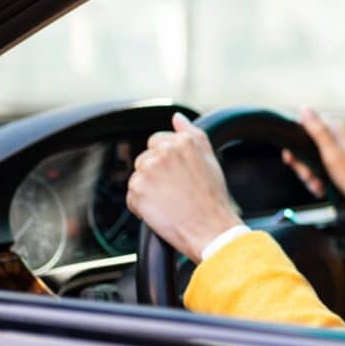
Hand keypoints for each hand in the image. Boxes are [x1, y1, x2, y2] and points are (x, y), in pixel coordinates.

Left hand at [126, 112, 241, 262]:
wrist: (210, 228)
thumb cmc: (212, 198)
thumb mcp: (210, 158)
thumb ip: (192, 132)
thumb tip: (177, 117)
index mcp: (182, 141)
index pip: (157, 142)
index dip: (166, 162)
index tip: (176, 176)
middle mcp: (164, 152)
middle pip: (145, 160)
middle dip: (155, 175)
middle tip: (175, 192)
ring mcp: (149, 170)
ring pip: (138, 178)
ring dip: (148, 191)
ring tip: (169, 202)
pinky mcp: (137, 190)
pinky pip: (132, 197)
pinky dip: (142, 207)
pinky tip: (161, 212)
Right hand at [282, 106, 344, 215]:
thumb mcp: (333, 154)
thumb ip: (318, 130)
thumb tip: (304, 107)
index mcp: (337, 131)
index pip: (306, 127)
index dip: (295, 143)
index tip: (291, 158)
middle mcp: (338, 140)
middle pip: (307, 148)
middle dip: (304, 166)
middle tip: (310, 177)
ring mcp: (339, 155)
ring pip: (312, 162)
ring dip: (311, 177)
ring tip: (319, 186)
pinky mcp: (340, 168)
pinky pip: (321, 172)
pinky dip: (319, 182)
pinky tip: (323, 190)